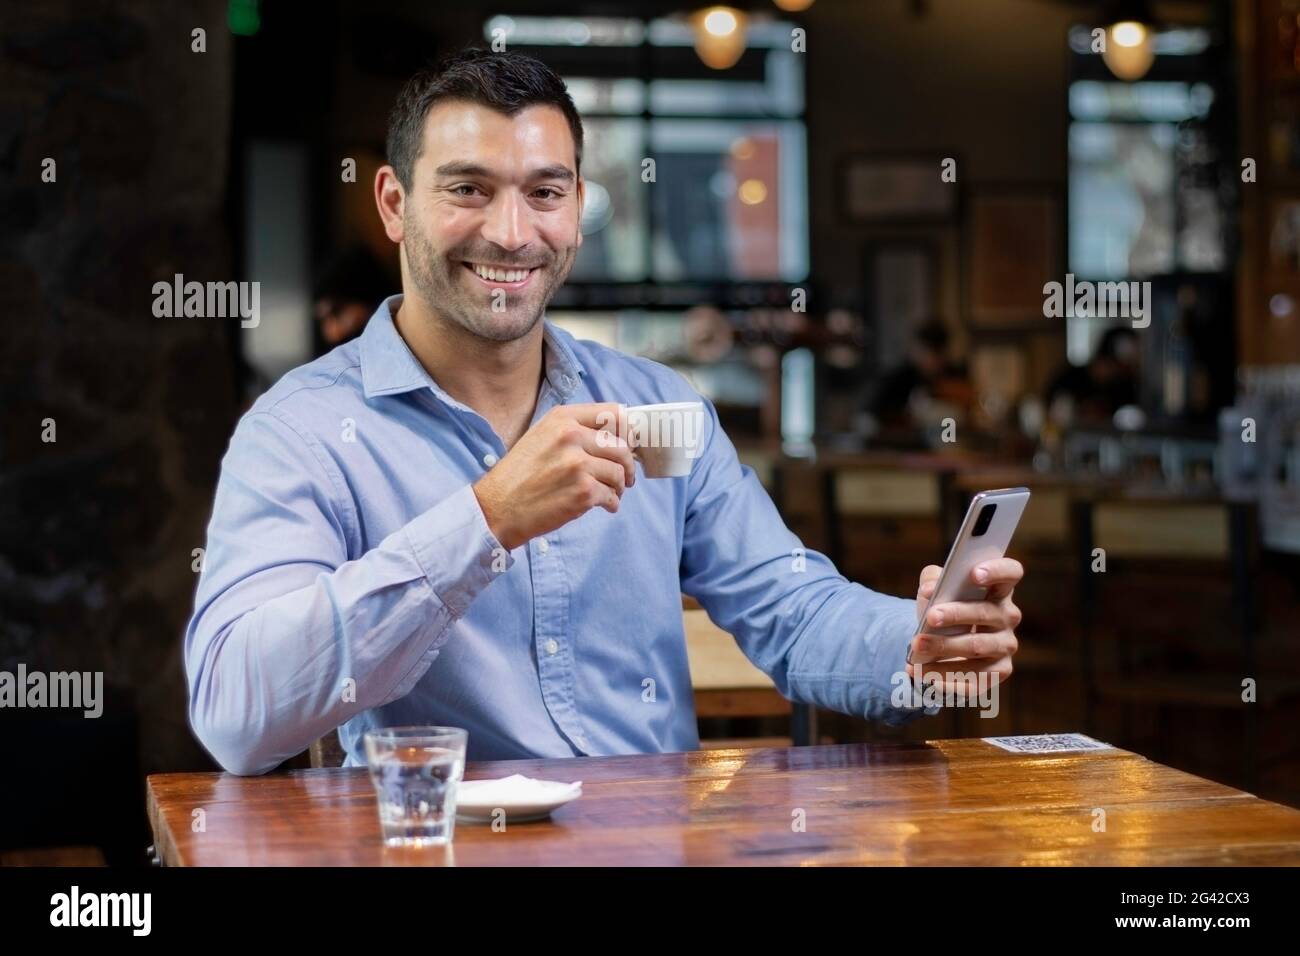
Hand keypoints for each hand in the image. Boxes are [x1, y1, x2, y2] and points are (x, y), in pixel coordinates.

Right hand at [473, 403, 634, 550]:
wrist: (497, 507)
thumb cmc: (518, 475)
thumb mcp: (540, 437)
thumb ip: (573, 430)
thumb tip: (612, 436)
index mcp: (562, 419)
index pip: (613, 413)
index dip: (626, 431)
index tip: (627, 445)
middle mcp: (572, 436)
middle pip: (621, 448)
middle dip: (627, 465)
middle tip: (624, 477)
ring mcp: (579, 465)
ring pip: (619, 474)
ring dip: (618, 487)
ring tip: (610, 493)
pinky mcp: (583, 492)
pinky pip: (612, 497)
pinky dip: (611, 504)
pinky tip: (602, 505)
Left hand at [907, 559, 1023, 694]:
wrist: (938, 643)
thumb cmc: (941, 608)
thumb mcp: (934, 589)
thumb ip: (932, 579)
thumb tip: (929, 590)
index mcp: (998, 589)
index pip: (1010, 573)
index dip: (997, 571)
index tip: (974, 573)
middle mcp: (1008, 617)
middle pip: (986, 613)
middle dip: (956, 614)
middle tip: (930, 616)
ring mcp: (1005, 646)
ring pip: (977, 646)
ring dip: (944, 647)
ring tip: (916, 646)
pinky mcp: (998, 672)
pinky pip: (974, 677)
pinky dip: (945, 676)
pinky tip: (922, 672)